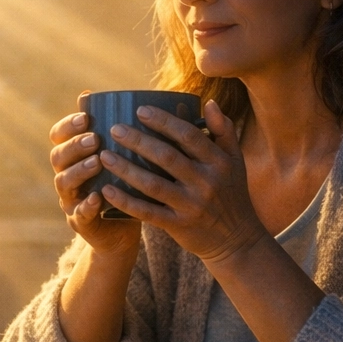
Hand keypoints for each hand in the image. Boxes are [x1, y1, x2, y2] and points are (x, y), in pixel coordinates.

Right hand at [49, 105, 141, 255]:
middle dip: (74, 146)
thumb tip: (132, 100)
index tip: (87, 117)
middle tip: (94, 139)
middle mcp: (66, 176)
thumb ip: (120, 135)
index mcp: (73, 157)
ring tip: (97, 162)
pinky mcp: (80, 222)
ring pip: (63, 183)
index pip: (59, 136)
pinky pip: (78, 214)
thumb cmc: (124, 186)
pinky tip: (97, 198)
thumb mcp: (123, 159)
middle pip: (58, 156)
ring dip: (79, 171)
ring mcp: (70, 200)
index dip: (68, 125)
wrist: (123, 230)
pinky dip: (86, 205)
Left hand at [97, 99, 269, 264]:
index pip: (188, 135)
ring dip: (126, 169)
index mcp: (219, 162)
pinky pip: (148, 212)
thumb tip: (210, 102)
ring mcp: (192, 205)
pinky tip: (107, 190)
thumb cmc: (232, 193)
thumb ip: (223, 131)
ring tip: (105, 156)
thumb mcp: (236, 161)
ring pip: (153, 184)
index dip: (163, 121)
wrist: (237, 239)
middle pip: (167, 157)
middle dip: (138, 140)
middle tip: (115, 129)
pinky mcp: (179, 225)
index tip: (140, 110)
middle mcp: (206, 182)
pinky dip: (126, 201)